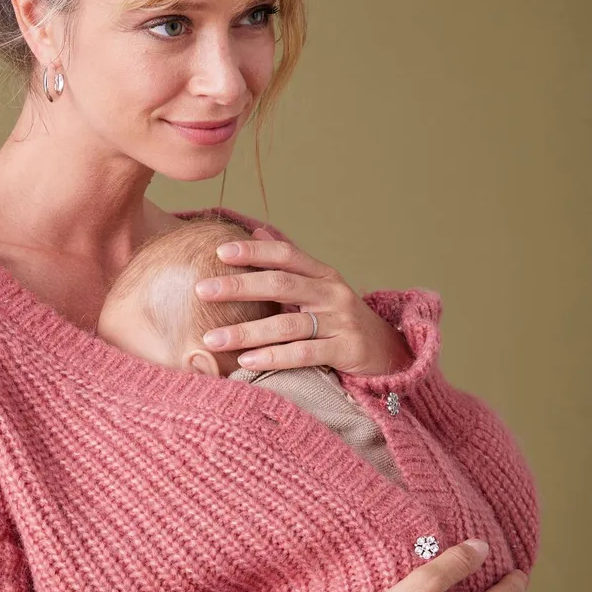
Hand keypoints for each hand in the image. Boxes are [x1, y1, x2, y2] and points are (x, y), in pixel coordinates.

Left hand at [194, 227, 413, 374]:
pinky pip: (304, 353)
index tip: (219, 252)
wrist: (389, 351)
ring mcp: (340, 322)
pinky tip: (246, 361)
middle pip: (281, 285)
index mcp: (322, 274)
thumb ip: (289, 263)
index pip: (285, 255)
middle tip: (202, 290)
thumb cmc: (341, 318)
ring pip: (287, 324)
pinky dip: (273, 356)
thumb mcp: (319, 286)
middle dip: (238, 287)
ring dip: (246, 332)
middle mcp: (332, 293)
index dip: (253, 252)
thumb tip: (259, 230)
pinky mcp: (346, 350)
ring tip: (212, 339)